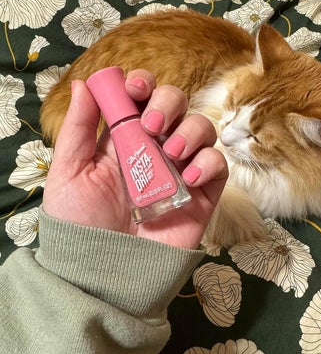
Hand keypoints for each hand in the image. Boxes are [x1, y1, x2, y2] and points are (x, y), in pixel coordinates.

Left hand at [43, 69, 227, 248]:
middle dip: (167, 102)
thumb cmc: (81, 223)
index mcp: (123, 138)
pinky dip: (207, 162)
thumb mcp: (70, 172)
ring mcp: (180, 169)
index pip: (141, 97)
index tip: (135, 88)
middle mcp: (154, 147)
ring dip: (189, 131)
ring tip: (169, 153)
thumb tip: (84, 83)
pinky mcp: (201, 192)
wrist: (105, 271)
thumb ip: (78, 128)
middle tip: (152, 125)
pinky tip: (188, 176)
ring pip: (201, 127)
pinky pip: (217, 164)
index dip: (142, 83)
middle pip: (175, 103)